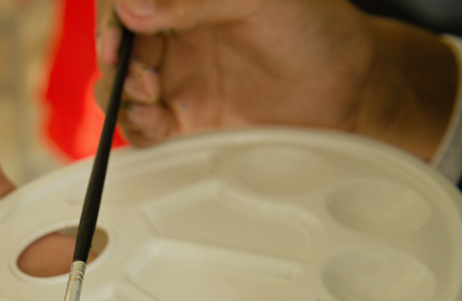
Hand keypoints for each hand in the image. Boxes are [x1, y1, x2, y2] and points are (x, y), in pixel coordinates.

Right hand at [96, 0, 456, 159]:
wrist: (348, 91)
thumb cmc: (314, 30)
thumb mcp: (258, 0)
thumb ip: (195, 1)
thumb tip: (134, 8)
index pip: (129, 1)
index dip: (113, 15)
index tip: (120, 28)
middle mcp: (175, 35)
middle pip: (116, 44)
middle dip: (113, 56)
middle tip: (133, 66)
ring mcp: (176, 79)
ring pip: (121, 86)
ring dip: (119, 92)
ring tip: (148, 93)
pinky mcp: (185, 121)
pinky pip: (142, 126)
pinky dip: (135, 126)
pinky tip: (152, 121)